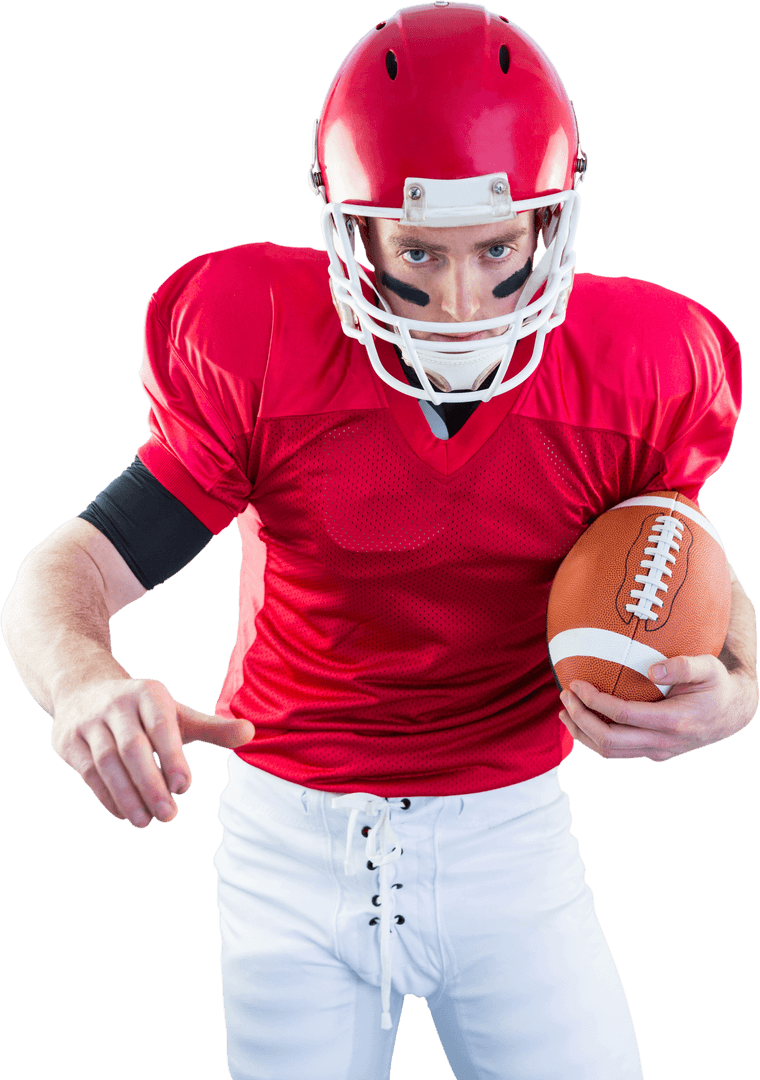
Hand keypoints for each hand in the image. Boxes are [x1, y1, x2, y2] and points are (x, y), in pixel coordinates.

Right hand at [51, 677, 254, 827]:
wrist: (84, 689)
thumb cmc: (143, 711)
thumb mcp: (177, 714)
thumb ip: (213, 728)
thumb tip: (251, 733)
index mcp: (148, 693)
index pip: (160, 726)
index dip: (172, 757)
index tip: (184, 787)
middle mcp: (116, 704)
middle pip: (132, 748)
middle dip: (150, 784)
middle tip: (169, 815)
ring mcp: (88, 722)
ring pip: (106, 764)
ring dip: (127, 796)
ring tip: (146, 822)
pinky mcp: (68, 741)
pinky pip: (88, 774)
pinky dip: (107, 797)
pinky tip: (125, 814)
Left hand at [558, 654, 756, 761]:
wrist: (733, 713)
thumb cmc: (717, 684)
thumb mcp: (708, 667)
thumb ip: (683, 666)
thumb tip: (652, 669)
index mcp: (673, 721)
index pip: (622, 716)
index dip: (594, 701)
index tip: (576, 683)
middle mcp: (663, 743)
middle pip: (608, 740)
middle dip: (580, 718)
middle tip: (565, 695)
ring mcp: (657, 753)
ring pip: (609, 752)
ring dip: (582, 733)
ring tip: (565, 710)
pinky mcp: (653, 754)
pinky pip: (617, 752)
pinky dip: (594, 739)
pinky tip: (583, 720)